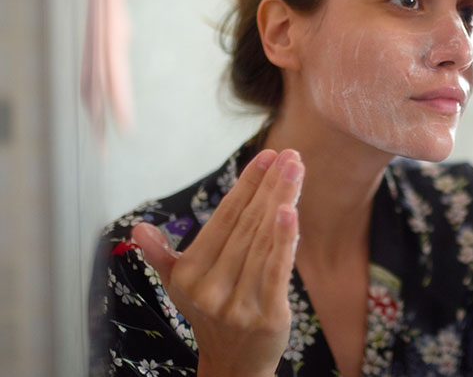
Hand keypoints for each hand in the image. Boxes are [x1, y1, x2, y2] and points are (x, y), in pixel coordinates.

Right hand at [132, 149, 303, 376]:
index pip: (225, 218)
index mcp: (189, 273)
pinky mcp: (267, 315)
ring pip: (264, 241)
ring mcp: (238, 302)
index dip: (247, 185)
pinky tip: (291, 211)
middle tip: (291, 155)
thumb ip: (163, 256)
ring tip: (297, 169)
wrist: (234, 366)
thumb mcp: (181, 287)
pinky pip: (276, 270)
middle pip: (247, 224)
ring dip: (283, 200)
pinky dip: (285, 240)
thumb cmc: (211, 314)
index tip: (268, 157)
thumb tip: (137, 229)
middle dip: (271, 186)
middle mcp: (210, 286)